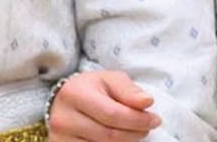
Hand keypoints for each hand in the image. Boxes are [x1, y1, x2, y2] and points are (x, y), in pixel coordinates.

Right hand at [46, 70, 160, 141]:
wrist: (65, 102)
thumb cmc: (92, 89)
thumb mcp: (110, 80)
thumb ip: (128, 90)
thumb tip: (147, 102)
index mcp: (74, 94)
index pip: (112, 114)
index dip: (137, 120)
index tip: (155, 119)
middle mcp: (63, 119)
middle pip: (109, 136)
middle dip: (135, 133)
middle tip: (147, 127)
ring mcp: (61, 139)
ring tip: (134, 132)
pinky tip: (120, 140)